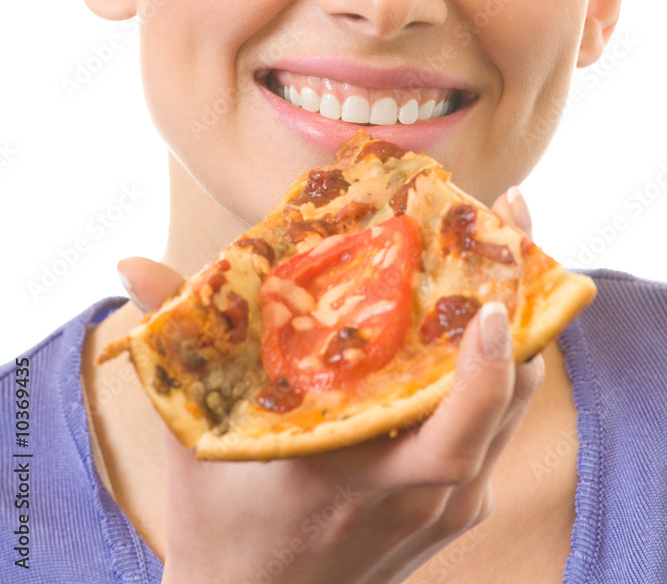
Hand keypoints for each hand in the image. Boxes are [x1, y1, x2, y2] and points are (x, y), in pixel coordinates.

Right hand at [118, 188, 542, 583]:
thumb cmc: (221, 524)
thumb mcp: (194, 437)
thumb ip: (174, 345)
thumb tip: (130, 267)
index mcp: (360, 479)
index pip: (450, 433)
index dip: (481, 373)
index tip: (487, 306)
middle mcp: (421, 496)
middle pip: (505, 403)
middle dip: (520, 307)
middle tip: (511, 215)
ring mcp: (447, 507)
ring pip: (510, 412)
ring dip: (517, 329)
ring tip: (504, 245)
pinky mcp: (454, 508)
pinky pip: (495, 430)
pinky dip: (500, 368)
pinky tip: (483, 312)